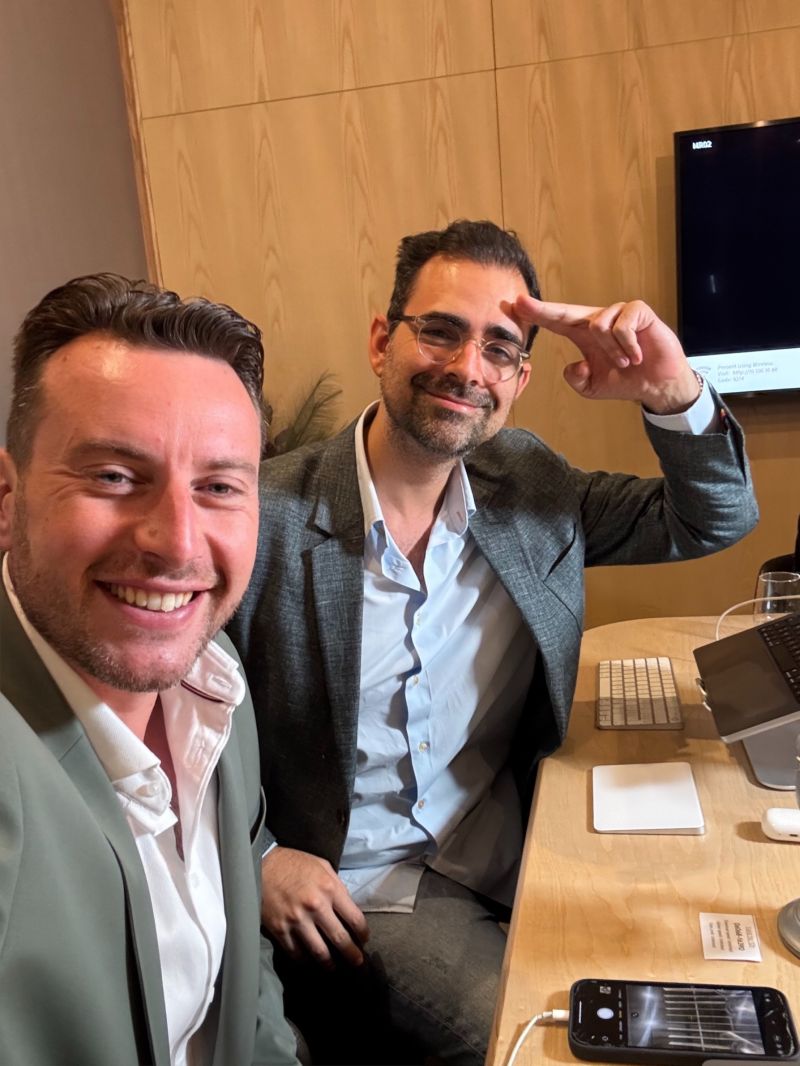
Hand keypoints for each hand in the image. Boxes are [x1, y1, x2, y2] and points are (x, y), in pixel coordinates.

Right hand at [261, 846, 369, 966]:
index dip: (363, 933)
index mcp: (330, 888)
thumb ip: (337, 887)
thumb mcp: (322, 866)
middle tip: (357, 962)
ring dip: (329, 963)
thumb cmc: (294, 863)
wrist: (260, 864)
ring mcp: (297, 920)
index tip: (363, 939)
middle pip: (340, 939)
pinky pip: (296, 953)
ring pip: (319, 952)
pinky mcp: (280, 930)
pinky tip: (309, 961)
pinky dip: (304, 960)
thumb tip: (347, 908)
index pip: (355, 918)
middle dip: (352, 954)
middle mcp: (316, 906)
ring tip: (333, 967)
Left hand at [515, 295, 700, 412]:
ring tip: (625, 362)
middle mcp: (598, 320)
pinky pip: (622, 325)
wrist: (657, 385)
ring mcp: (618, 313)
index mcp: (583, 335)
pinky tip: (636, 355)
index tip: (517, 305)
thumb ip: (577, 380)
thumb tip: (572, 367)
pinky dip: (627, 345)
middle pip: (567, 311)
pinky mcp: (638, 311)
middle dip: (544, 310)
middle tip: (522, 304)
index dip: (537, 313)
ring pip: (599, 326)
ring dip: (612, 351)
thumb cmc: (625, 381)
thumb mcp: (593, 387)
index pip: (556, 321)